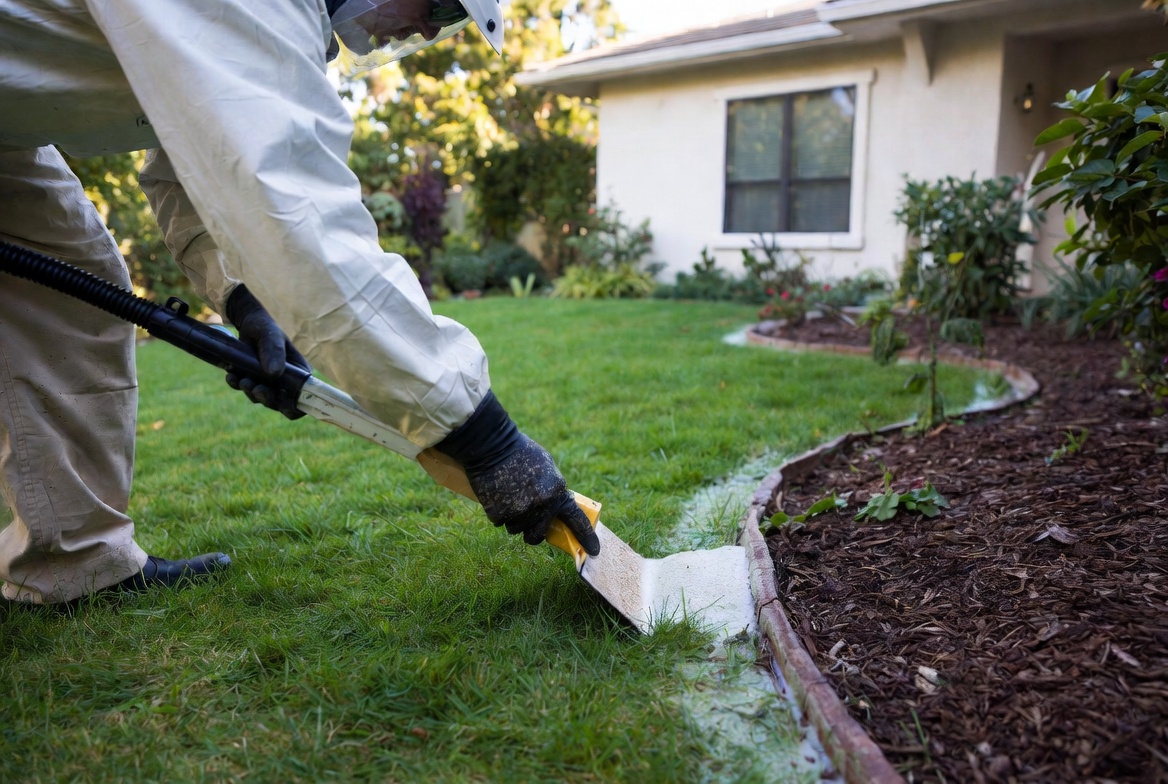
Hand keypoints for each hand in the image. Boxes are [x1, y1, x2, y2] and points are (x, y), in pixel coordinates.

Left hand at [223, 285, 310, 419]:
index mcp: (299, 372)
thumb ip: (273, 351)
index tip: (282, 406)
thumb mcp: (270, 335)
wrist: (246, 322)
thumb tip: (273, 374)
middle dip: (267, 398)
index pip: (304, 398)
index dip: (296, 407)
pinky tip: (231, 375)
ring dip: (250, 391)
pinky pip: (246, 390)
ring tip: (239, 378)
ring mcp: (269, 382)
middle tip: (254, 388)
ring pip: (262, 398)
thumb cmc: (264, 326)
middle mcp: (286, 380)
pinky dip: (237, 385)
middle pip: (281, 403)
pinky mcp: (253, 380)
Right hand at [433, 392, 600, 555]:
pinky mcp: (499, 514)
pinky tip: (498, 494)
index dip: (586, 537)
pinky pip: (501, 522)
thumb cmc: (521, 452)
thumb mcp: (547, 467)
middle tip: (527, 519)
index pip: (576, 520)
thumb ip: (554, 490)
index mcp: (556, 493)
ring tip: (509, 496)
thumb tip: (557, 509)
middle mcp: (541, 506)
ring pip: (517, 529)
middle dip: (534, 531)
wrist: (492, 445)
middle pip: (538, 535)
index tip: (593, 550)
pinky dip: (499, 512)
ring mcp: (519, 512)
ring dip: (514, 519)